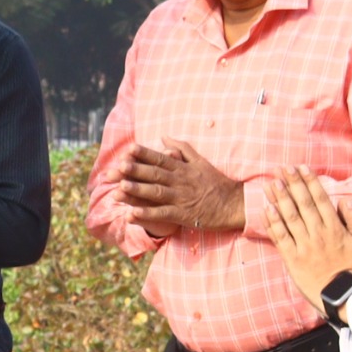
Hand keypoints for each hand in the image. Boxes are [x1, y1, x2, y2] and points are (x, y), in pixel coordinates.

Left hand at [120, 139, 244, 235]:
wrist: (234, 204)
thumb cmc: (217, 183)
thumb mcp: (201, 161)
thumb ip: (182, 148)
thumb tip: (164, 136)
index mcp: (183, 168)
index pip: (160, 158)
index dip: (144, 154)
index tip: (128, 149)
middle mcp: (180, 181)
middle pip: (154, 174)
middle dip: (134, 170)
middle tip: (117, 167)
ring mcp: (181, 198)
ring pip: (156, 192)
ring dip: (137, 190)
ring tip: (119, 187)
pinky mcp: (183, 214)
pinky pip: (162, 214)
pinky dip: (147, 214)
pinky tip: (131, 214)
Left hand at [264, 167, 351, 308]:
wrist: (344, 296)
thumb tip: (345, 201)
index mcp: (335, 228)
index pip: (321, 199)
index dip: (310, 182)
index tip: (302, 168)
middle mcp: (319, 234)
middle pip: (303, 204)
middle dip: (292, 184)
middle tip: (283, 168)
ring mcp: (304, 246)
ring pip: (290, 217)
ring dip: (280, 198)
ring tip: (272, 183)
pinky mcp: (293, 259)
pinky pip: (281, 238)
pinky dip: (273, 223)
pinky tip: (266, 209)